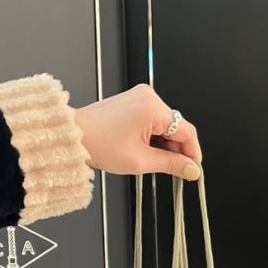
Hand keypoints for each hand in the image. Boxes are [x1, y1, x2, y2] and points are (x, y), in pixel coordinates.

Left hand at [73, 84, 201, 180]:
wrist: (73, 138)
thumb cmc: (100, 145)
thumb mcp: (141, 161)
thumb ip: (171, 164)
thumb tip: (192, 169)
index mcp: (153, 107)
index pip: (186, 131)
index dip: (192, 153)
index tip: (194, 169)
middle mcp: (149, 97)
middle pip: (176, 127)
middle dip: (176, 150)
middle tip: (172, 171)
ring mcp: (140, 97)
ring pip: (165, 125)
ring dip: (163, 144)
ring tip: (149, 160)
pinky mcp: (133, 102)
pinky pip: (153, 121)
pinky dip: (153, 137)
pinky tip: (143, 150)